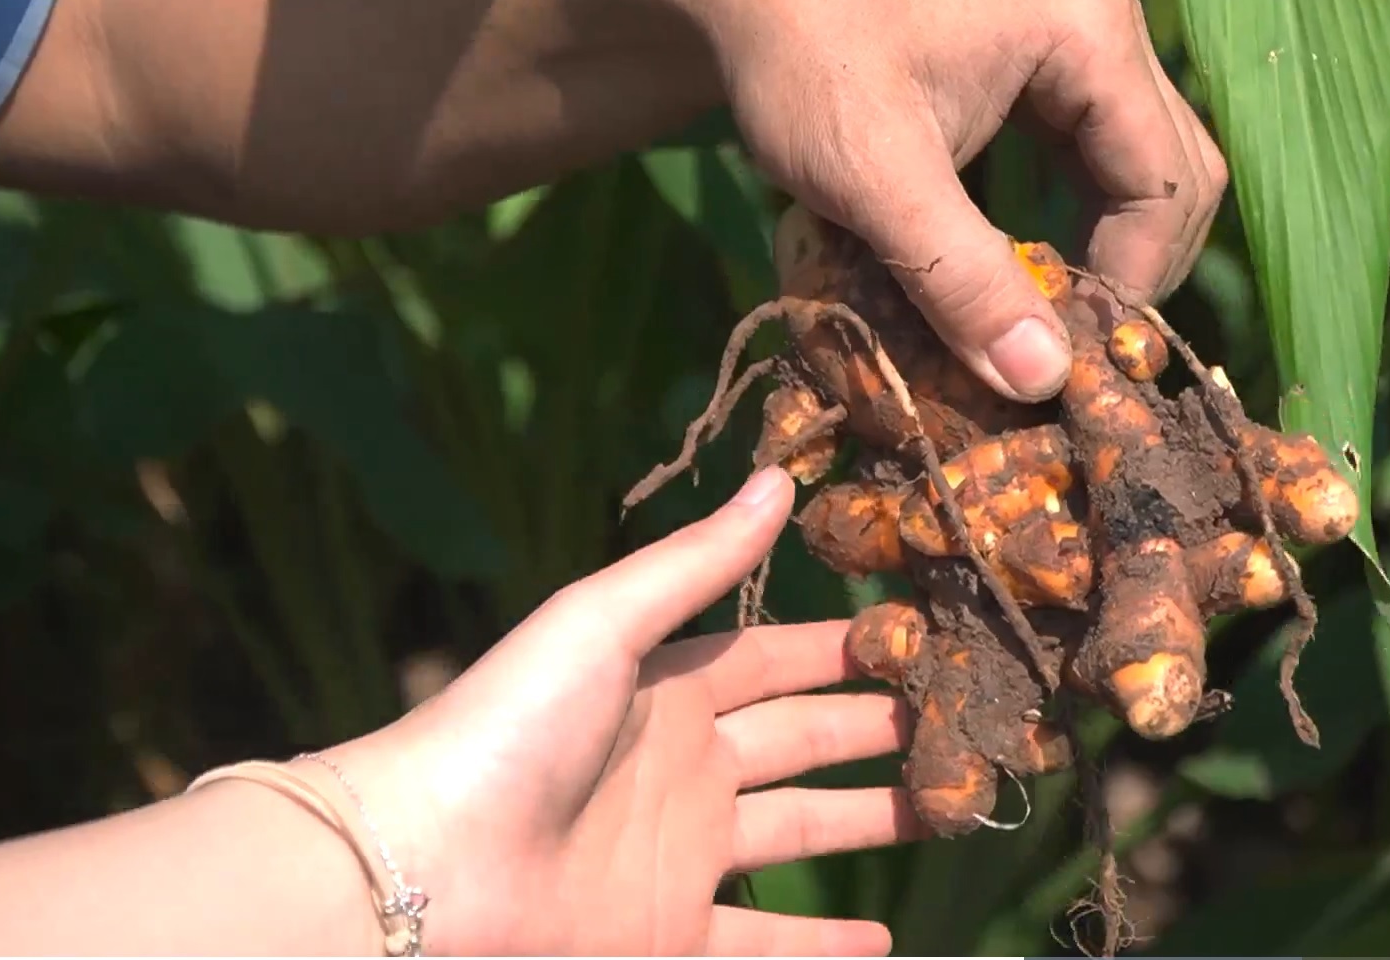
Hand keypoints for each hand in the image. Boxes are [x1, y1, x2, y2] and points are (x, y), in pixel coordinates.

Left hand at [330, 467, 919, 955]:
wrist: (427, 863)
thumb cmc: (511, 725)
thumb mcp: (604, 620)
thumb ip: (696, 561)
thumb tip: (779, 476)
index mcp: (668, 687)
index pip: (777, 658)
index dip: (844, 648)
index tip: (923, 635)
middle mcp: (685, 766)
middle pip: (804, 741)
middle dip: (877, 729)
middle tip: (962, 719)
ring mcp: (680, 853)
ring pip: (801, 833)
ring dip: (871, 822)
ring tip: (950, 812)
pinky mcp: (670, 933)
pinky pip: (765, 944)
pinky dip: (823, 948)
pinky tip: (884, 943)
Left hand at [683, 0, 1226, 400]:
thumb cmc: (800, 64)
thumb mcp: (876, 179)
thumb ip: (962, 280)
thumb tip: (1042, 381)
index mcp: (1087, 29)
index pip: (1165, 182)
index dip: (1133, 282)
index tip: (1071, 360)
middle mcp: (1103, 20)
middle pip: (1173, 172)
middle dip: (1133, 268)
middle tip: (1072, 348)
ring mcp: (1075, 36)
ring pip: (1138, 167)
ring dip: (1107, 248)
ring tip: (1051, 322)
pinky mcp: (1041, 61)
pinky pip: (1089, 153)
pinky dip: (1074, 217)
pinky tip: (1029, 270)